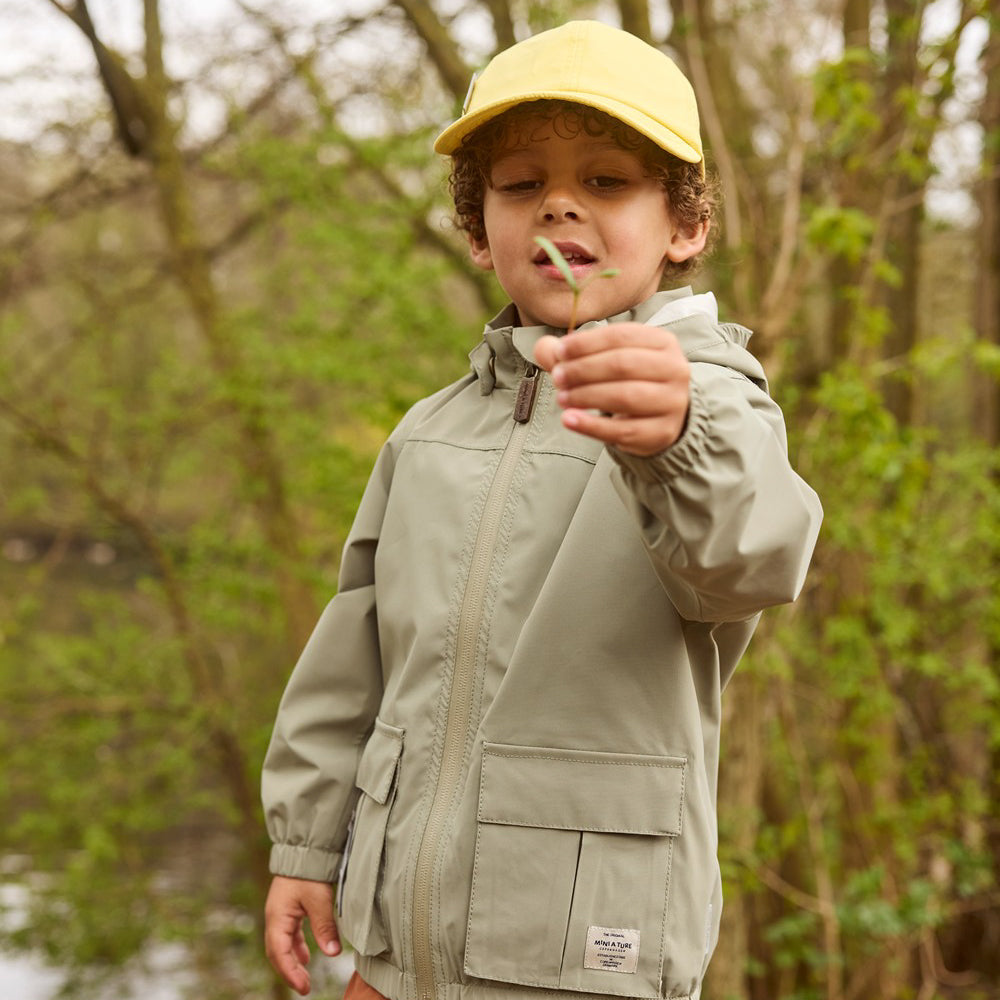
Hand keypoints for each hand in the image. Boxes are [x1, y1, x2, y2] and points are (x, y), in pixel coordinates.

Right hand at [264, 875, 339, 996]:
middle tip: (305, 987)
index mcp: (277, 918)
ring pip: (282, 944)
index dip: (290, 973)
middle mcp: (275, 918)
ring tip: (305, 977)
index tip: (303, 988)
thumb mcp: (319, 900)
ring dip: (292, 961)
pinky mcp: (288, 907)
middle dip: (289, 972)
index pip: (280, 953)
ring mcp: (280, 912)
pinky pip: (289, 934)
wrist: (304, 848)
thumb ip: (324, 926)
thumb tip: (332, 954)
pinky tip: (306, 955)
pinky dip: (296, 947)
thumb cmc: (308, 872)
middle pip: (277, 952)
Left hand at [534, 322, 689, 455]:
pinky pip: (623, 430)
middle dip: (584, 369)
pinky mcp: (662, 432)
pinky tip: (569, 419)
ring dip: (587, 396)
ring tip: (561, 397)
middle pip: (623, 364)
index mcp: (663, 342)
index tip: (560, 351)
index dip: (587, 343)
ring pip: (625, 397)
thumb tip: (543, 348)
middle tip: (557, 377)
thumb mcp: (607, 360)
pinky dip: (592, 426)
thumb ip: (573, 353)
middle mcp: (674, 369)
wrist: (661, 417)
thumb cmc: (630, 380)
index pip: (621, 336)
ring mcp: (672, 403)